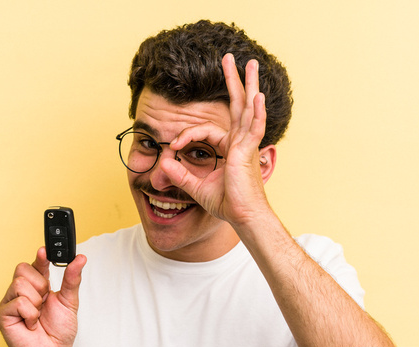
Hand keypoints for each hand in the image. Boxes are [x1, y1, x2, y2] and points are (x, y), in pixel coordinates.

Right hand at [0, 247, 86, 346]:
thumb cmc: (59, 330)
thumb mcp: (70, 301)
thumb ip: (72, 278)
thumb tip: (81, 258)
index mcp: (37, 285)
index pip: (35, 264)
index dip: (40, 256)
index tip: (45, 251)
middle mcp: (21, 292)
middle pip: (23, 269)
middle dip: (40, 285)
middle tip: (45, 302)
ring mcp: (10, 302)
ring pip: (20, 284)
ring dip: (36, 302)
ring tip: (38, 315)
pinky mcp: (3, 315)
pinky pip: (18, 302)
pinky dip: (30, 314)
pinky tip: (31, 324)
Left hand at [161, 53, 272, 226]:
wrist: (242, 217)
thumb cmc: (227, 205)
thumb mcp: (197, 188)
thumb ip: (180, 175)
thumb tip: (162, 163)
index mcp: (230, 148)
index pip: (206, 130)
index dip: (186, 135)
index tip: (171, 148)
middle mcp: (240, 142)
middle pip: (238, 104)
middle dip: (234, 80)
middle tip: (230, 58)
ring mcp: (247, 144)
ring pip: (248, 108)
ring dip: (248, 84)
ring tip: (249, 63)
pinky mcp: (248, 151)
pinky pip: (254, 127)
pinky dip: (256, 111)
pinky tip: (256, 95)